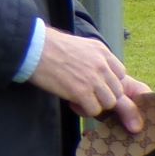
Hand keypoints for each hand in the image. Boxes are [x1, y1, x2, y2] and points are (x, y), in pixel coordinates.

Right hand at [29, 26, 144, 128]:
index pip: (120, 74)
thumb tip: (90, 70)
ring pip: (109, 102)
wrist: (34, 49)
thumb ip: (90, 56)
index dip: (108, 83)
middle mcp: (102, 65)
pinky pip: (94, 110)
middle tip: (86, 95)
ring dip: (95, 104)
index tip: (95, 85)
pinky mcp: (81, 92)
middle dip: (102, 96)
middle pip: (117, 90)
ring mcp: (94, 79)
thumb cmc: (48, 46)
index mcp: (102, 51)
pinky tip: (72, 103)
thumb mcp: (78, 45)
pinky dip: (84, 110)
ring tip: (79, 100)